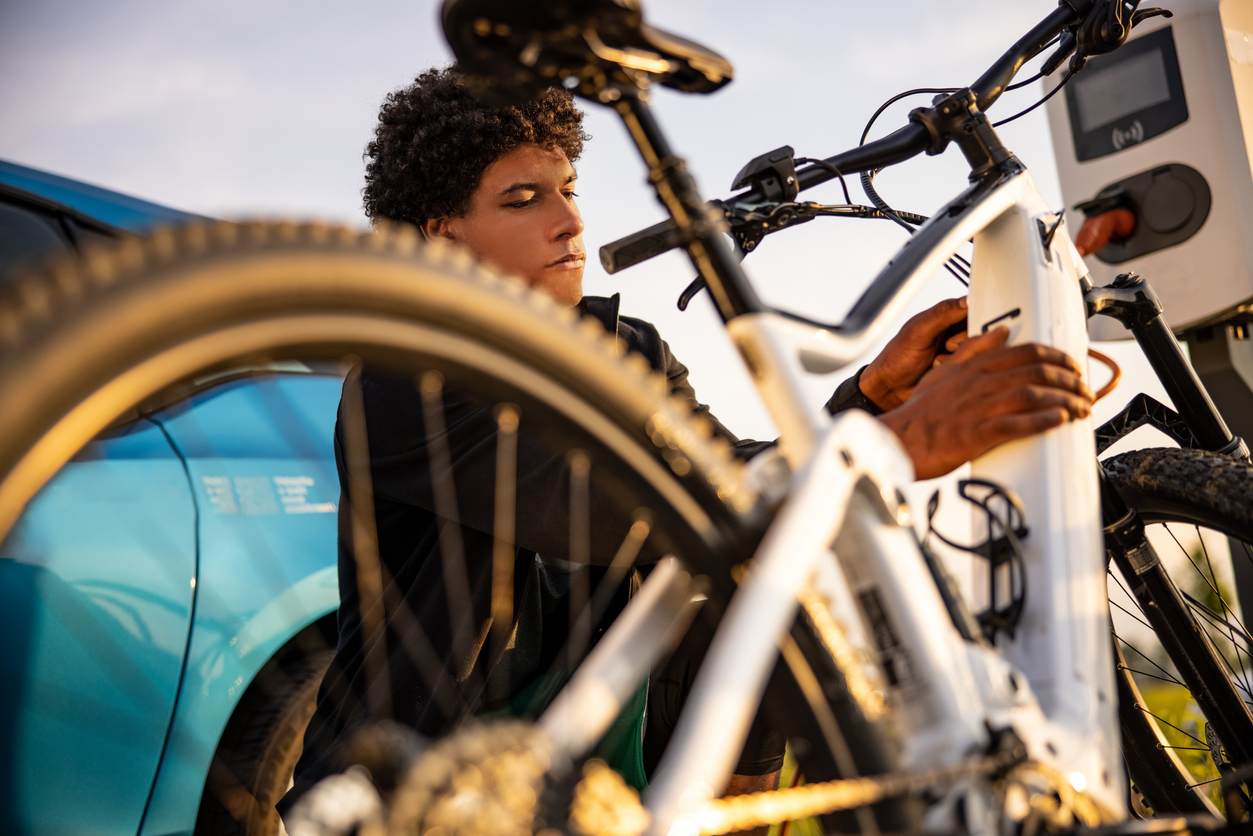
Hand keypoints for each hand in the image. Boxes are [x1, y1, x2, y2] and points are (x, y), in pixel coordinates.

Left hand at [859, 297, 968, 409]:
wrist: (889, 390)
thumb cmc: (897, 359)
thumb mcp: (918, 332)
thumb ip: (943, 314)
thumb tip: (967, 299)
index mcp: (944, 316)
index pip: (973, 309)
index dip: (975, 318)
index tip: (968, 328)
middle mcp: (953, 331)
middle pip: (979, 331)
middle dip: (964, 342)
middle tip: (946, 347)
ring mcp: (957, 351)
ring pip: (978, 349)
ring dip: (959, 356)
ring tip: (936, 360)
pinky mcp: (959, 367)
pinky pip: (972, 365)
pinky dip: (958, 368)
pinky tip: (940, 370)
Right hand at [878, 327, 1093, 479]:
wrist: (898, 441)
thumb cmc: (921, 413)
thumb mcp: (943, 372)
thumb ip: (972, 350)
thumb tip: (1000, 332)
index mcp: (973, 367)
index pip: (1024, 352)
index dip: (1057, 357)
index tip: (1073, 366)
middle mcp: (978, 383)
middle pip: (1035, 373)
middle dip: (1068, 380)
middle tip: (1085, 390)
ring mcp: (977, 408)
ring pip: (1031, 396)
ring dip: (1063, 401)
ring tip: (1081, 408)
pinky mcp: (975, 434)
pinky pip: (1015, 424)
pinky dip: (1041, 421)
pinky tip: (1059, 421)